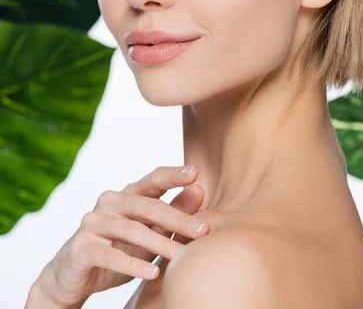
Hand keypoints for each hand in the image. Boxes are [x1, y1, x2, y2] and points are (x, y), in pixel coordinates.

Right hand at [34, 165, 207, 307]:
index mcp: (127, 195)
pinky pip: (110, 255)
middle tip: (202, 230)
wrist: (72, 277)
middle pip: (147, 206)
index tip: (195, 172)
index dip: (173, 175)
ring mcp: (93, 223)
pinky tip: (153, 273)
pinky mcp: (81, 247)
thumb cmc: (118, 251)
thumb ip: (172, 214)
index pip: (153, 180)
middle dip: (176, 217)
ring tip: (181, 256)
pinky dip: (133, 265)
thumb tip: (199, 190)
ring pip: (131, 230)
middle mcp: (109, 202)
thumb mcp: (149, 234)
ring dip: (159, 244)